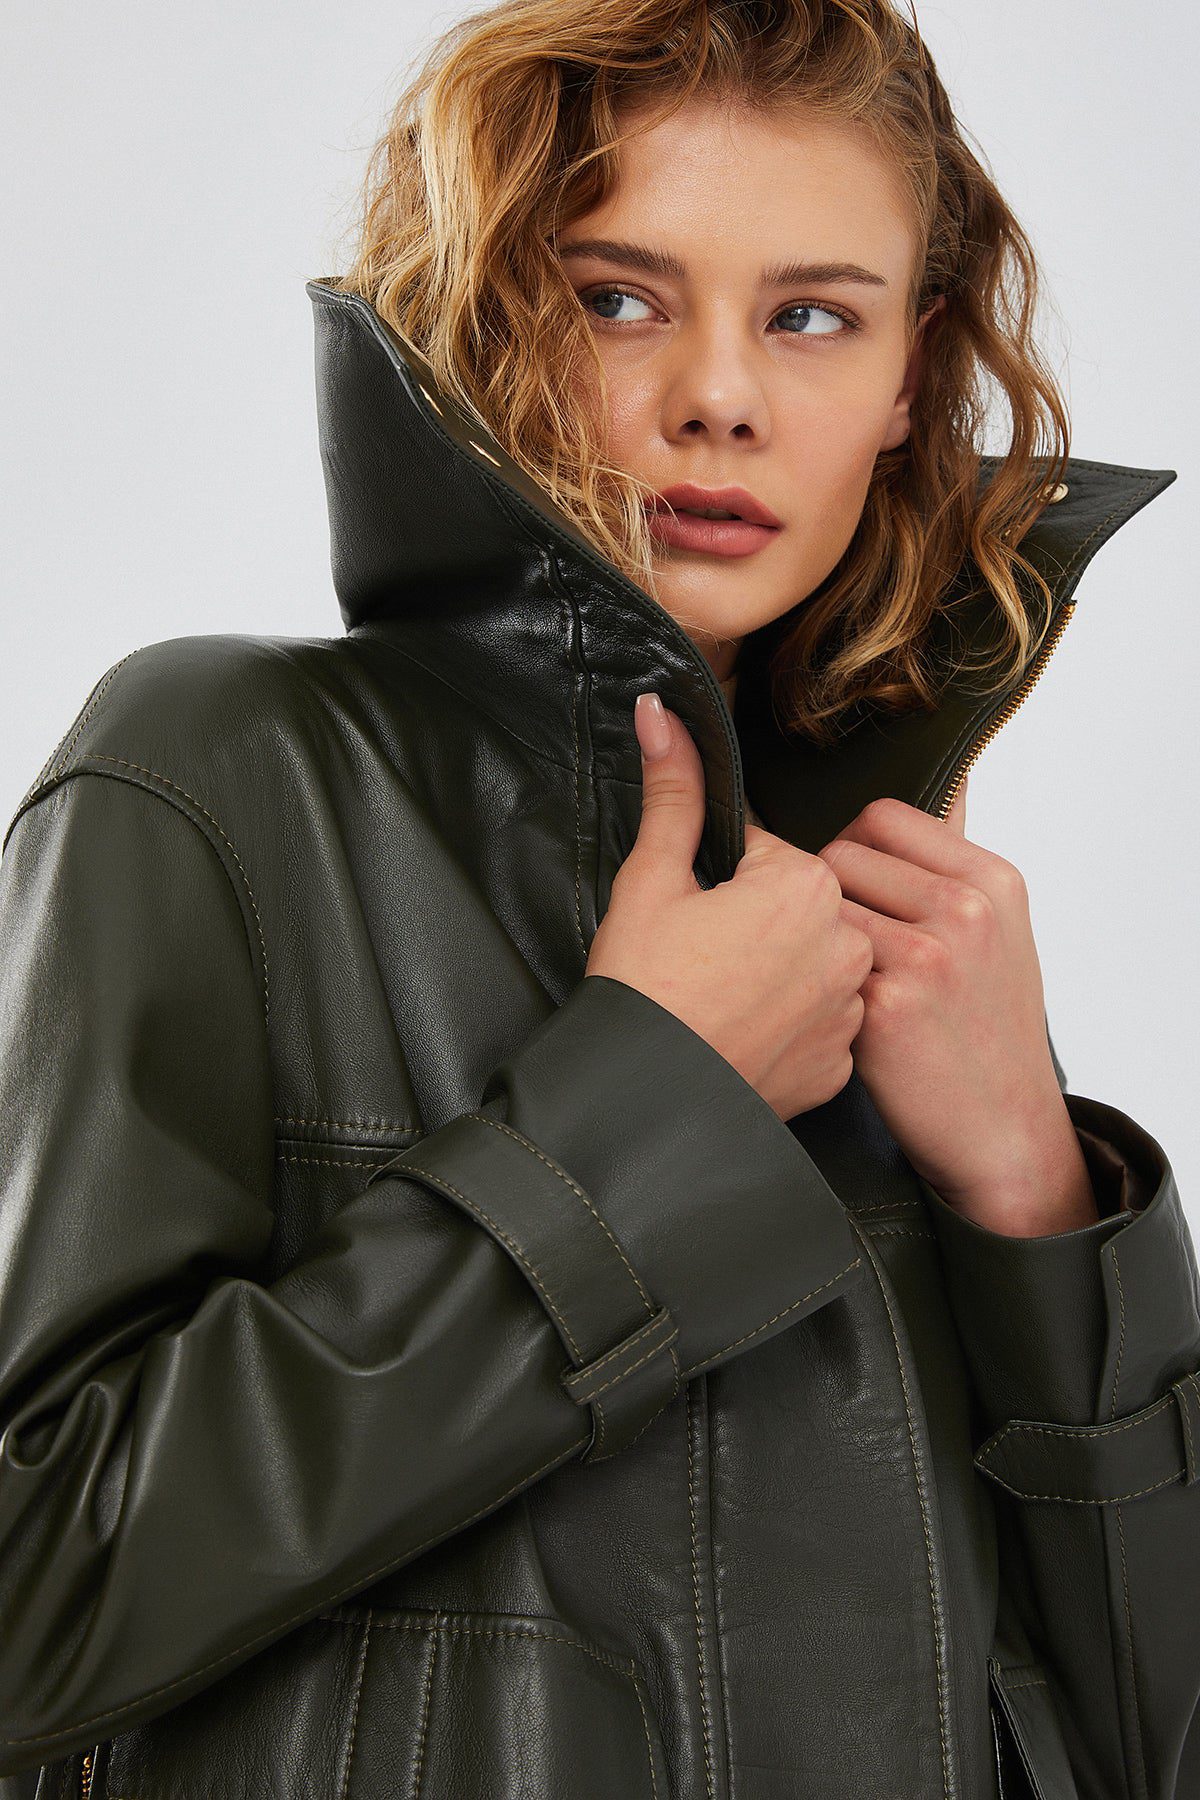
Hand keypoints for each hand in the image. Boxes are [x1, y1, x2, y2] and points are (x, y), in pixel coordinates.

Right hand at [586, 694, 873, 1120]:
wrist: (639, 1096)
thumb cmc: (642, 989)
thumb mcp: (650, 879)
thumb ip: (673, 792)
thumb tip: (662, 713)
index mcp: (806, 884)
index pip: (766, 855)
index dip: (718, 883)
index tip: (690, 920)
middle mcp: (847, 942)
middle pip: (797, 908)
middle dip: (753, 924)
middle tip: (700, 961)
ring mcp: (850, 1007)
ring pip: (813, 965)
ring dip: (776, 974)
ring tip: (722, 1000)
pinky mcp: (841, 1063)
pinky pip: (820, 1024)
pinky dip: (787, 1027)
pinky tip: (744, 1035)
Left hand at [817, 778, 1095, 1230]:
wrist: (1004, 1130)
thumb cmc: (989, 1032)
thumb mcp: (999, 935)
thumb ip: (951, 872)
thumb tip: (909, 807)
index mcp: (992, 880)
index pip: (883, 816)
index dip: (850, 846)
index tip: (846, 884)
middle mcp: (964, 909)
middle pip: (840, 855)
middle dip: (825, 894)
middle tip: (834, 941)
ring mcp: (926, 956)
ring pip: (818, 907)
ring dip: (811, 939)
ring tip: (832, 978)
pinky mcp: (886, 1005)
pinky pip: (812, 964)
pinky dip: (810, 986)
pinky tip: (830, 1012)